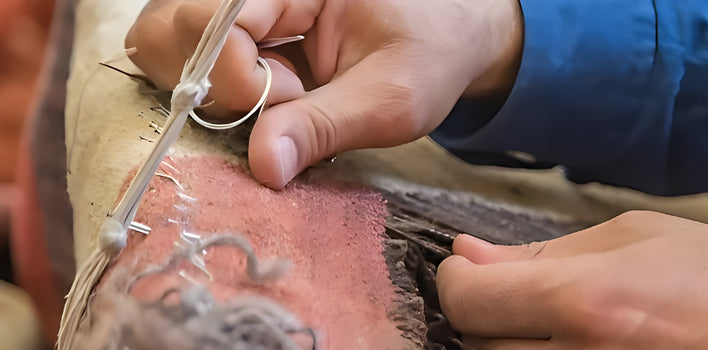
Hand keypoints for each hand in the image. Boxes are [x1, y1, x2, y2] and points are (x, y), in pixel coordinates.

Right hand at [126, 0, 523, 188]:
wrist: (445, 38)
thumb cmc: (427, 54)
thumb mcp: (393, 97)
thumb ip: (326, 127)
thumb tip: (264, 167)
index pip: (214, 19)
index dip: (236, 74)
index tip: (288, 100)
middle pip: (169, 28)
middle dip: (212, 81)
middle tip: (279, 101)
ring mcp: (233, 10)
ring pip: (164, 46)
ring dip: (208, 90)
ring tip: (275, 100)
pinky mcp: (228, 36)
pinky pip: (183, 62)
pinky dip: (211, 94)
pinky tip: (264, 101)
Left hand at [437, 211, 707, 349]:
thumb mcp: (634, 235)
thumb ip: (544, 252)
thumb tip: (471, 256)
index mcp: (582, 302)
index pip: (465, 299)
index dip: (458, 276)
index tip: (474, 264)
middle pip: (476, 341)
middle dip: (487, 309)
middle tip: (521, 288)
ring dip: (512, 340)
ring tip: (557, 317)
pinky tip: (573, 339)